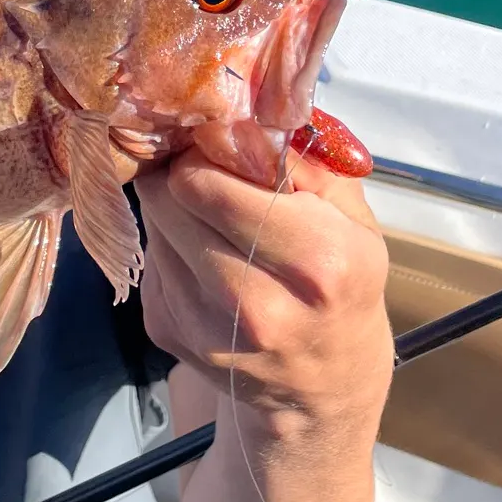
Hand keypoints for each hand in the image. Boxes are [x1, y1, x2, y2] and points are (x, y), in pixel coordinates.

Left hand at [135, 149, 392, 427]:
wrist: (322, 388)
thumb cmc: (344, 285)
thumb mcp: (353, 218)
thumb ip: (301, 160)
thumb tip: (238, 113)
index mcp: (313, 261)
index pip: (206, 180)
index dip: (206, 152)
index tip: (221, 147)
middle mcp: (253, 302)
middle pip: (168, 195)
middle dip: (185, 172)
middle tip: (210, 172)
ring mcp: (200, 324)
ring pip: (153, 221)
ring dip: (177, 209)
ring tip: (216, 221)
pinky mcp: (165, 332)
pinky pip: (149, 257)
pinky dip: (171, 246)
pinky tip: (207, 261)